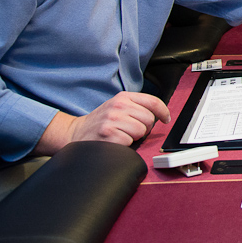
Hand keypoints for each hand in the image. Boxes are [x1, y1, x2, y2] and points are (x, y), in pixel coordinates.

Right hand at [38, 92, 170, 154]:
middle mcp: (118, 106)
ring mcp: (112, 120)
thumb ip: (136, 106)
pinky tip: (115, 141)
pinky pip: (130, 141)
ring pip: (141, 131)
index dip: (163, 112)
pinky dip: (125, 145)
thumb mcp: (117, 106)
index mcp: (123, 97)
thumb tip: (160, 114)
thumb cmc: (101, 122)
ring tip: (122, 135)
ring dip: (134, 137)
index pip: (152, 101)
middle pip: (149, 119)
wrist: (76, 133)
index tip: (166, 119)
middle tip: (132, 130)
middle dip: (144, 128)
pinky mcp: (108, 134)